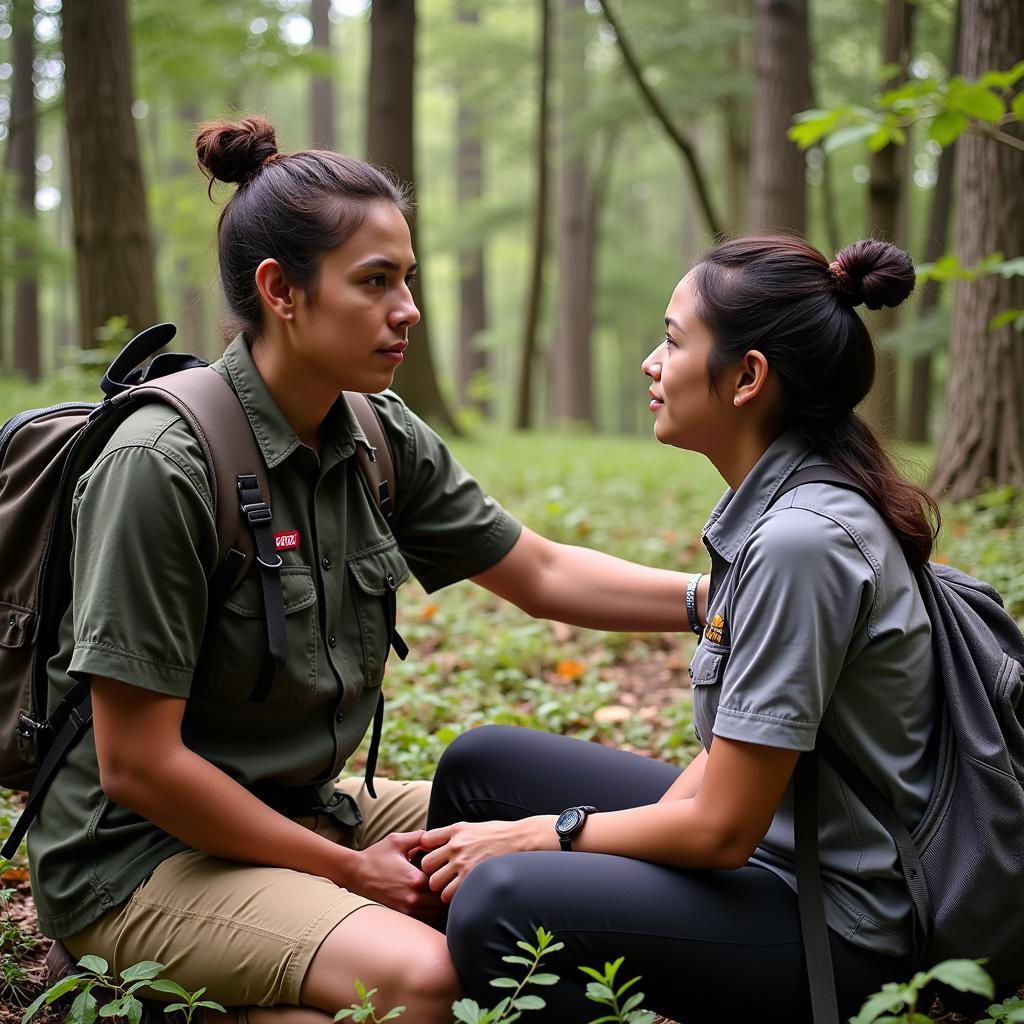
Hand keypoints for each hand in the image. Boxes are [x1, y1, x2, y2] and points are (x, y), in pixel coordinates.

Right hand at [347, 830, 443, 919]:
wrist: (354, 874)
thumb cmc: (376, 856)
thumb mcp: (397, 840)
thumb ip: (419, 836)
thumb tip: (435, 838)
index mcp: (415, 879)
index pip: (445, 882)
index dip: (451, 876)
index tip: (452, 869)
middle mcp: (413, 898)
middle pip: (444, 901)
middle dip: (450, 892)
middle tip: (453, 882)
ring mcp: (407, 910)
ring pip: (436, 914)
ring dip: (442, 904)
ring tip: (444, 891)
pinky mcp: (401, 916)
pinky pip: (424, 919)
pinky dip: (432, 912)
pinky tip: (432, 901)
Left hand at [419, 817, 555, 903]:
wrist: (520, 840)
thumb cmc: (497, 834)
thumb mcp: (472, 826)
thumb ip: (451, 834)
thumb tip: (430, 842)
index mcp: (455, 831)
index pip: (425, 841)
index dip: (426, 850)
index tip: (433, 856)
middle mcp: (456, 846)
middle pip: (426, 865)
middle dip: (432, 871)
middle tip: (441, 875)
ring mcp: (463, 863)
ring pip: (434, 883)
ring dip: (441, 887)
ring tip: (451, 886)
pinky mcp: (471, 879)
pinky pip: (449, 895)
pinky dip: (452, 897)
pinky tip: (461, 893)